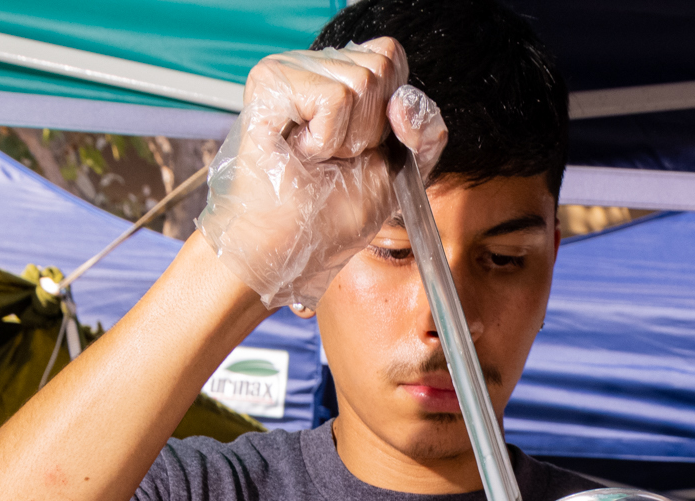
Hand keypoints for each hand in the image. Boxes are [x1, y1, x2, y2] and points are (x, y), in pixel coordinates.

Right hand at [196, 38, 449, 312]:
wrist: (286, 249)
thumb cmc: (329, 213)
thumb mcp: (399, 172)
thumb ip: (425, 134)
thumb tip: (403, 99)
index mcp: (338, 74)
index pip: (390, 56)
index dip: (389, 110)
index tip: (358, 146)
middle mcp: (311, 64)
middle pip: (379, 69)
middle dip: (367, 129)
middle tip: (331, 157)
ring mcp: (287, 68)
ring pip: (359, 83)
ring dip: (345, 139)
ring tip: (314, 158)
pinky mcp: (269, 82)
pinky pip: (334, 98)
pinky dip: (326, 139)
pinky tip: (300, 152)